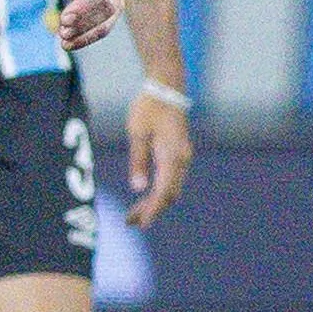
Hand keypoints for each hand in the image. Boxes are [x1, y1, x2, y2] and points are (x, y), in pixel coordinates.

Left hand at [123, 86, 190, 228]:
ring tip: (133, 214)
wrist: (166, 88)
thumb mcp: (137, 132)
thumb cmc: (149, 107)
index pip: (163, 191)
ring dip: (154, 203)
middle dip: (151, 210)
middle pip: (169, 194)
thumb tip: (137, 187)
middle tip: (130, 222)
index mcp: (172, 155)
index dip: (152, 209)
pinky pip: (171, 180)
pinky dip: (158, 192)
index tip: (141, 223)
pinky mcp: (179, 155)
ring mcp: (182, 158)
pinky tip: (144, 197)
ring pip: (171, 189)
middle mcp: (182, 160)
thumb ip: (138, 160)